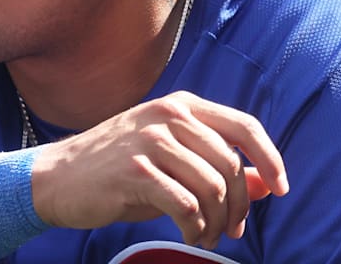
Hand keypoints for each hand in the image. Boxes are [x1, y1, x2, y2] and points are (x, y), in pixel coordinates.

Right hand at [30, 91, 287, 249]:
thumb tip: (267, 184)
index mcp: (181, 106)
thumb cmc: (118, 168)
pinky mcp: (135, 171)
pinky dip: (196, 227)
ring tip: (207, 235)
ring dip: (218, 221)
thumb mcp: (172, 158)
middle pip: (231, 163)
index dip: (269, 158)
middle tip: (232, 229)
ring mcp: (150, 141)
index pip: (244, 125)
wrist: (58, 177)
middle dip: (240, 204)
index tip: (281, 188)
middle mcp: (168, 116)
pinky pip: (186, 205)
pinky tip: (190, 234)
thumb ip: (218, 165)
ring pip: (212, 186)